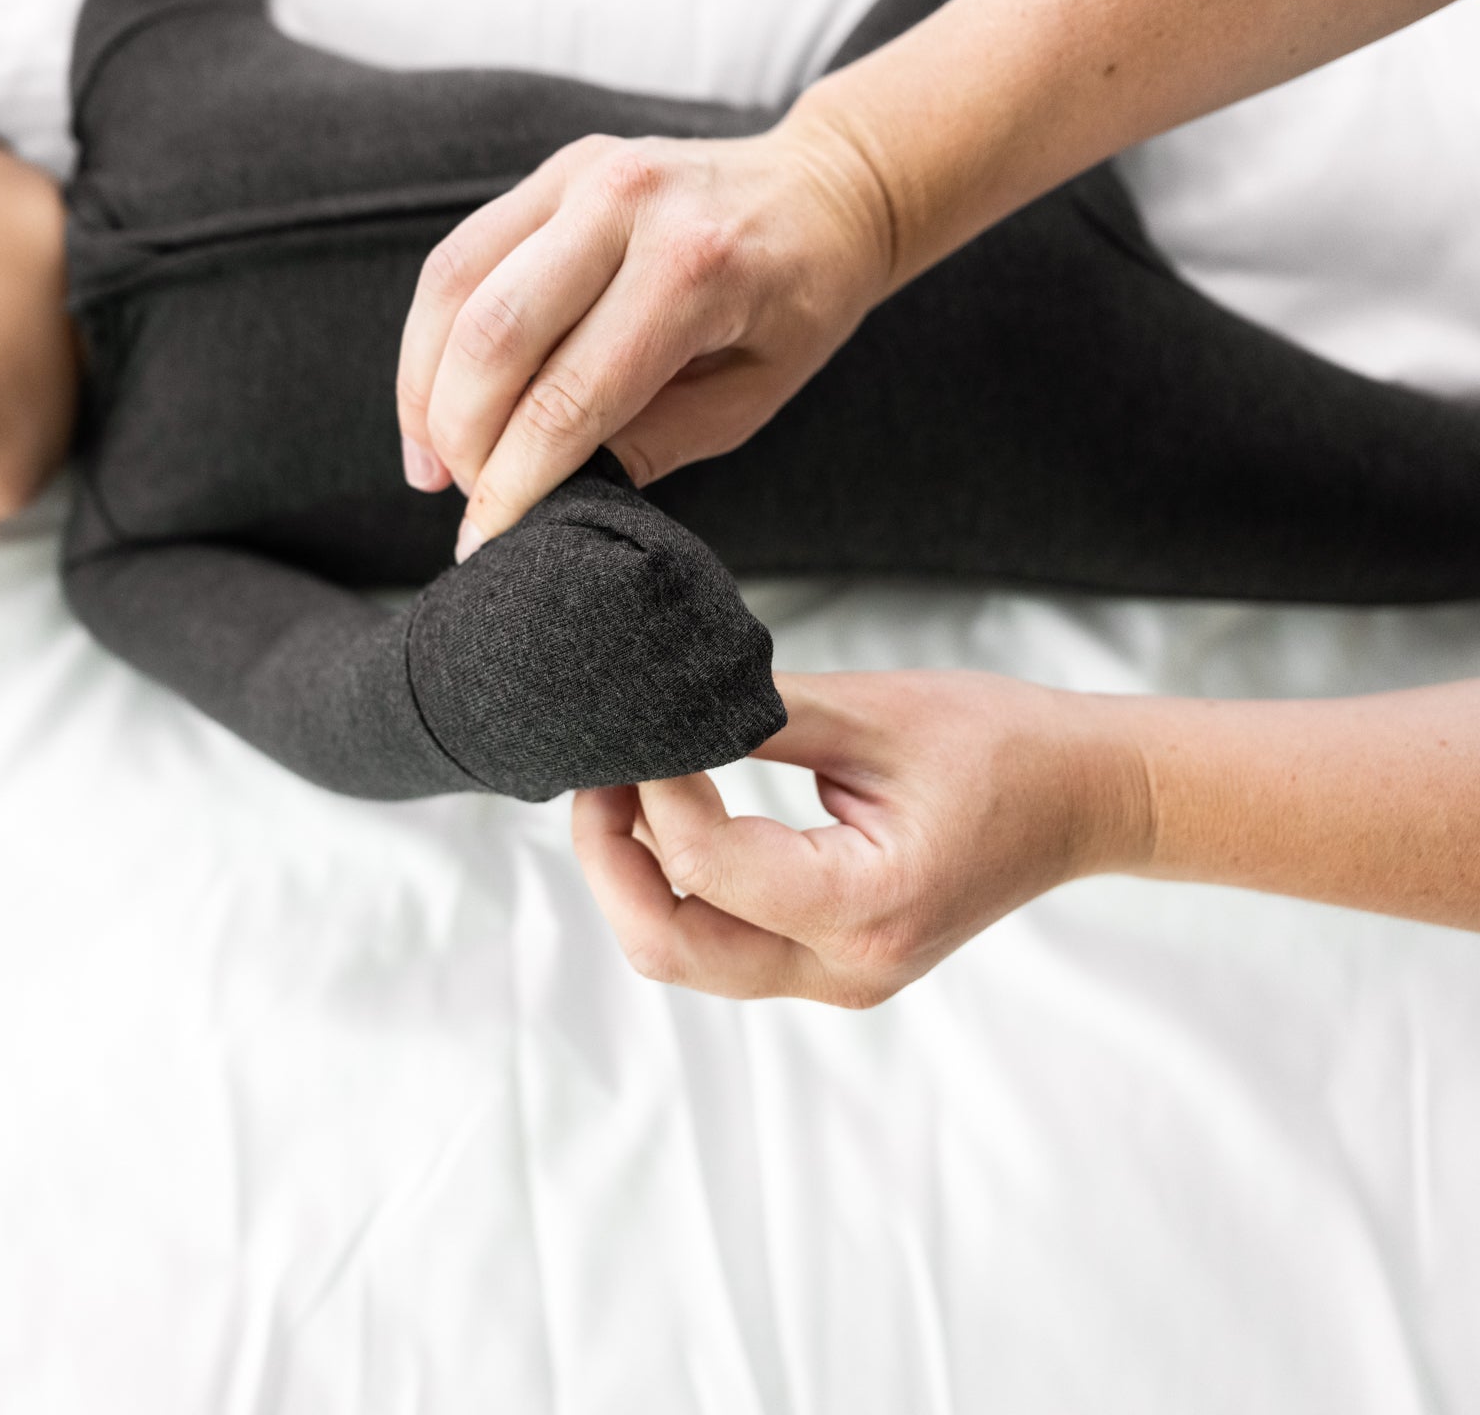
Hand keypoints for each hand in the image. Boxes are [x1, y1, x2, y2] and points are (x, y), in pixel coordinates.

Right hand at [395, 110, 893, 561]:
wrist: (823, 191)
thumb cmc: (797, 305)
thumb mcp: (748, 398)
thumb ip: (650, 444)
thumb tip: (547, 494)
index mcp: (693, 270)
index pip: (569, 397)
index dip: (513, 483)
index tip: (484, 542)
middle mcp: (627, 204)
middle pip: (493, 337)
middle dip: (462, 439)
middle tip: (465, 502)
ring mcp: (581, 174)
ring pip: (455, 289)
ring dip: (425, 390)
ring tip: (431, 465)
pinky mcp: (553, 172)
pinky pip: (460, 256)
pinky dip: (433, 337)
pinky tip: (434, 401)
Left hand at [571, 668, 1154, 1006]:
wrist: (1083, 796)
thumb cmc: (1002, 746)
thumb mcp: (874, 712)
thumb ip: (757, 715)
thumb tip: (657, 705)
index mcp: (865, 906)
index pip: (703, 866)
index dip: (651, 793)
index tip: (641, 730)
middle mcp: (846, 968)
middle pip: (670, 946)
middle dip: (609, 859)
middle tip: (599, 775)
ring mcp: (840, 978)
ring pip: (686, 957)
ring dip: (635, 879)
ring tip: (627, 791)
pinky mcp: (834, 964)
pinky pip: (723, 946)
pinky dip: (680, 889)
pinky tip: (674, 820)